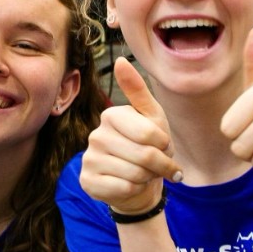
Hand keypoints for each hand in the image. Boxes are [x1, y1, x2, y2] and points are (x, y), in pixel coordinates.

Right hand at [79, 57, 180, 214]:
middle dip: (160, 165)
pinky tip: (131, 185)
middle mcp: (95, 135)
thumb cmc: (148, 147)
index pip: (149, 134)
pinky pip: (123, 189)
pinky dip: (135, 190)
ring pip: (134, 174)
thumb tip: (120, 61)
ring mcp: (89, 159)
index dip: (164, 145)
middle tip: (160, 165)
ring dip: (148, 178)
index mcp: (111, 116)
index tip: (164, 147)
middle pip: (144, 156)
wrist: (139, 183)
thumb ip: (138, 90)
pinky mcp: (88, 182)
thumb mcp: (152, 117)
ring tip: (144, 174)